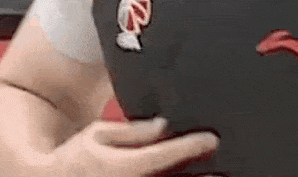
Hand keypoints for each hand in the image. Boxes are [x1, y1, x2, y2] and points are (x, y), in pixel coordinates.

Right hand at [49, 116, 218, 176]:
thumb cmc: (77, 159)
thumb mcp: (97, 136)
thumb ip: (132, 131)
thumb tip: (161, 125)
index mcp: (127, 167)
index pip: (168, 155)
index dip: (194, 146)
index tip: (211, 139)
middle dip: (204, 170)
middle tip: (221, 159)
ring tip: (216, 172)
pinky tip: (194, 175)